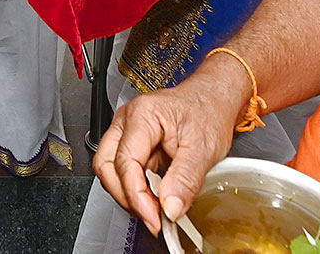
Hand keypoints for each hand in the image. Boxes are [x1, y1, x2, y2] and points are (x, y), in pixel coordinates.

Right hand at [94, 74, 242, 234]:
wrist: (212, 101)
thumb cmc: (207, 113)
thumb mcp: (204, 148)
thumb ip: (185, 179)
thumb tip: (170, 208)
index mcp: (141, 116)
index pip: (124, 161)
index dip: (136, 194)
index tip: (154, 218)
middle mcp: (126, 122)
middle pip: (106, 166)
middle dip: (126, 196)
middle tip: (152, 217)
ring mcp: (126, 133)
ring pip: (111, 170)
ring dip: (131, 194)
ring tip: (157, 208)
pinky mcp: (132, 145)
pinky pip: (125, 172)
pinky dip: (139, 190)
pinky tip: (158, 198)